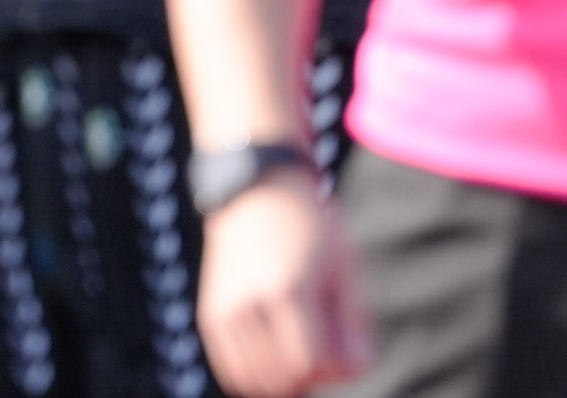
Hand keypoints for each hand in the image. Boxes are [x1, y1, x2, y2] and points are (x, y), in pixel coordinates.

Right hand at [197, 174, 372, 397]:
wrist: (257, 188)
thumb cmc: (311, 227)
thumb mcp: (345, 267)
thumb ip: (354, 323)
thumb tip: (352, 370)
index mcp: (289, 290)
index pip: (309, 363)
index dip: (335, 371)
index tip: (345, 354)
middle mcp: (251, 301)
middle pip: (283, 377)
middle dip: (311, 377)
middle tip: (325, 353)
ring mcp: (225, 307)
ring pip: (253, 379)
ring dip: (282, 380)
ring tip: (298, 353)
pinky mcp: (212, 310)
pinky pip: (230, 367)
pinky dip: (253, 375)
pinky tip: (273, 359)